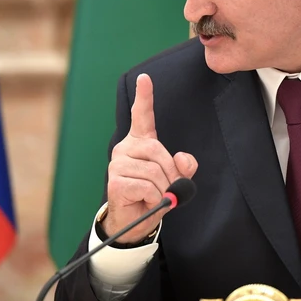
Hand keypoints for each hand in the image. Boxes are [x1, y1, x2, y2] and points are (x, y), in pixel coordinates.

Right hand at [103, 73, 197, 242]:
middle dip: (171, 173)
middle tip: (169, 188)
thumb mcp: (175, 180)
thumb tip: (184, 160)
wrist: (135, 222)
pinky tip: (147, 202)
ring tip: (156, 196)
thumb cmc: (153, 195)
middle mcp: (125, 148)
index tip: (145, 78)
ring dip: (163, 189)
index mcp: (140, 143)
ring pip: (154, 171)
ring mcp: (117, 164)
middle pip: (158, 151)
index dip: (144, 97)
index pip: (141, 116)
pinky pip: (147, 187)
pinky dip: (156, 198)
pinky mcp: (115, 182)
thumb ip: (185, 167)